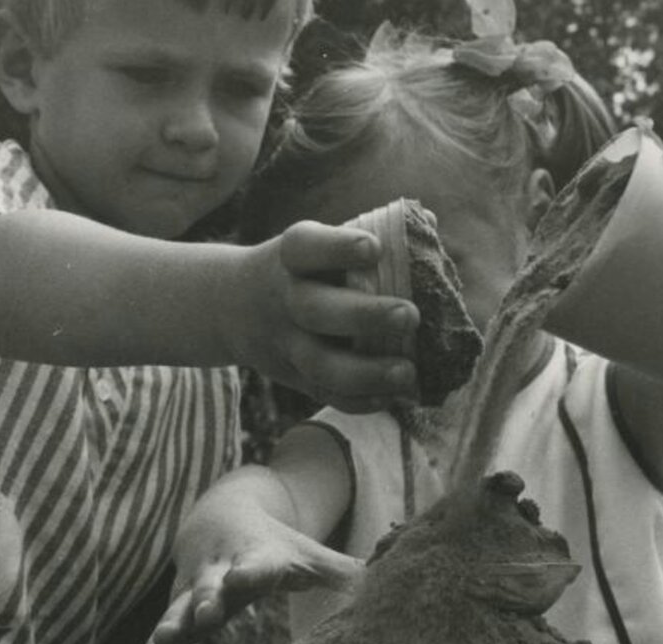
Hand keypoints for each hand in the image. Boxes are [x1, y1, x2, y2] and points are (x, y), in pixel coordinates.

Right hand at [133, 485, 363, 643]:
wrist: (219, 516)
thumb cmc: (274, 546)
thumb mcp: (308, 555)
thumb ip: (344, 572)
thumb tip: (394, 575)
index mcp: (259, 558)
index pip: (258, 565)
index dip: (252, 571)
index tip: (246, 578)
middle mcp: (223, 571)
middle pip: (215, 586)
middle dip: (211, 600)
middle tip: (209, 614)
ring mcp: (197, 587)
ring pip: (183, 606)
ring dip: (175, 622)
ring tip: (164, 640)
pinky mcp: (179, 605)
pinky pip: (165, 625)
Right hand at [234, 221, 419, 411]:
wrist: (233, 305)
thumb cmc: (305, 268)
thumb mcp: (318, 244)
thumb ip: (371, 232)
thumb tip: (429, 223)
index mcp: (292, 257)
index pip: (306, 247)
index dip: (338, 248)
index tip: (374, 248)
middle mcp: (285, 299)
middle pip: (315, 310)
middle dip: (364, 316)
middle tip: (411, 316)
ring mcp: (287, 343)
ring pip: (319, 364)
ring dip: (366, 373)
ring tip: (408, 373)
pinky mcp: (294, 375)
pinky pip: (323, 393)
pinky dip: (358, 401)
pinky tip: (392, 397)